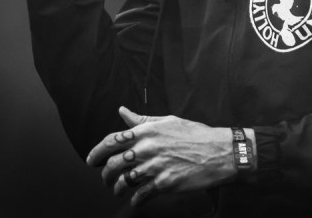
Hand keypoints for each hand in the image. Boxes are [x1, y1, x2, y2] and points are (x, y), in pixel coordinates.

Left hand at [86, 106, 237, 207]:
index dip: (97, 152)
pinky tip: (137, 198)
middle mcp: (147, 148)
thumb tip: (123, 112)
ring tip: (119, 190)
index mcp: (147, 131)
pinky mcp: (164, 184)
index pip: (112, 140)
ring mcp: (155, 167)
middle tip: (106, 179)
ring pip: (124, 182)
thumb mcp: (168, 121)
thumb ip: (142, 119)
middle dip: (105, 175)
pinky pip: (140, 195)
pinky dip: (135, 199)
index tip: (91, 159)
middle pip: (113, 165)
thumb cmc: (195, 135)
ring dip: (118, 189)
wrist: (219, 152)